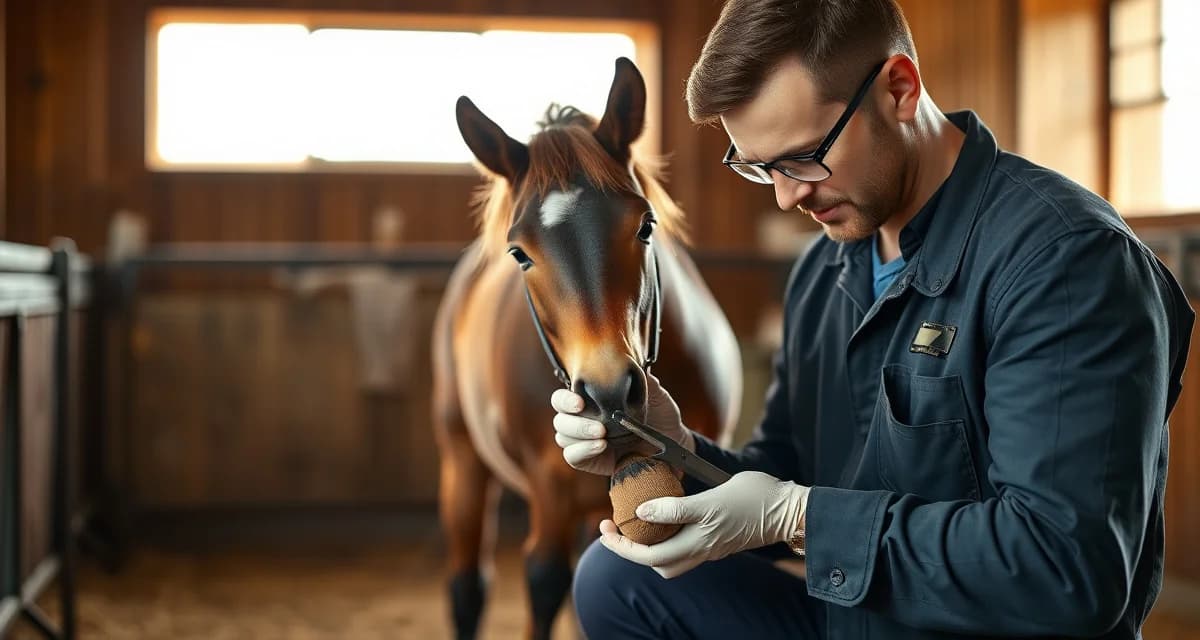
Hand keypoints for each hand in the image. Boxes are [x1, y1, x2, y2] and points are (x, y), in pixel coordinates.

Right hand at [551, 373, 694, 475]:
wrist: (672, 443)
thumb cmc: (660, 415)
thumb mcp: (654, 395)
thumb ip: (641, 381)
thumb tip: (633, 367)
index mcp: (590, 400)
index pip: (562, 397)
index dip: (564, 399)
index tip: (579, 402)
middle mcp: (582, 419)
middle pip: (559, 419)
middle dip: (574, 422)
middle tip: (599, 426)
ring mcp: (583, 440)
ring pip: (562, 437)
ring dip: (580, 435)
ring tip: (604, 435)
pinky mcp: (588, 460)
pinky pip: (572, 456)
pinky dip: (583, 451)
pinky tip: (602, 447)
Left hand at [598, 471, 809, 577]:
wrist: (789, 510)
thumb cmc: (754, 500)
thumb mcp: (711, 499)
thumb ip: (677, 507)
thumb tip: (642, 511)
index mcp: (696, 542)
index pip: (648, 556)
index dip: (622, 546)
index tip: (604, 529)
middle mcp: (701, 550)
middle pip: (656, 563)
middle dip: (629, 548)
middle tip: (612, 527)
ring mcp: (710, 547)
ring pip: (671, 559)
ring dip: (649, 546)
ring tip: (636, 524)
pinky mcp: (718, 540)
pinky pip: (685, 547)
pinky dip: (668, 537)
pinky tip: (664, 517)